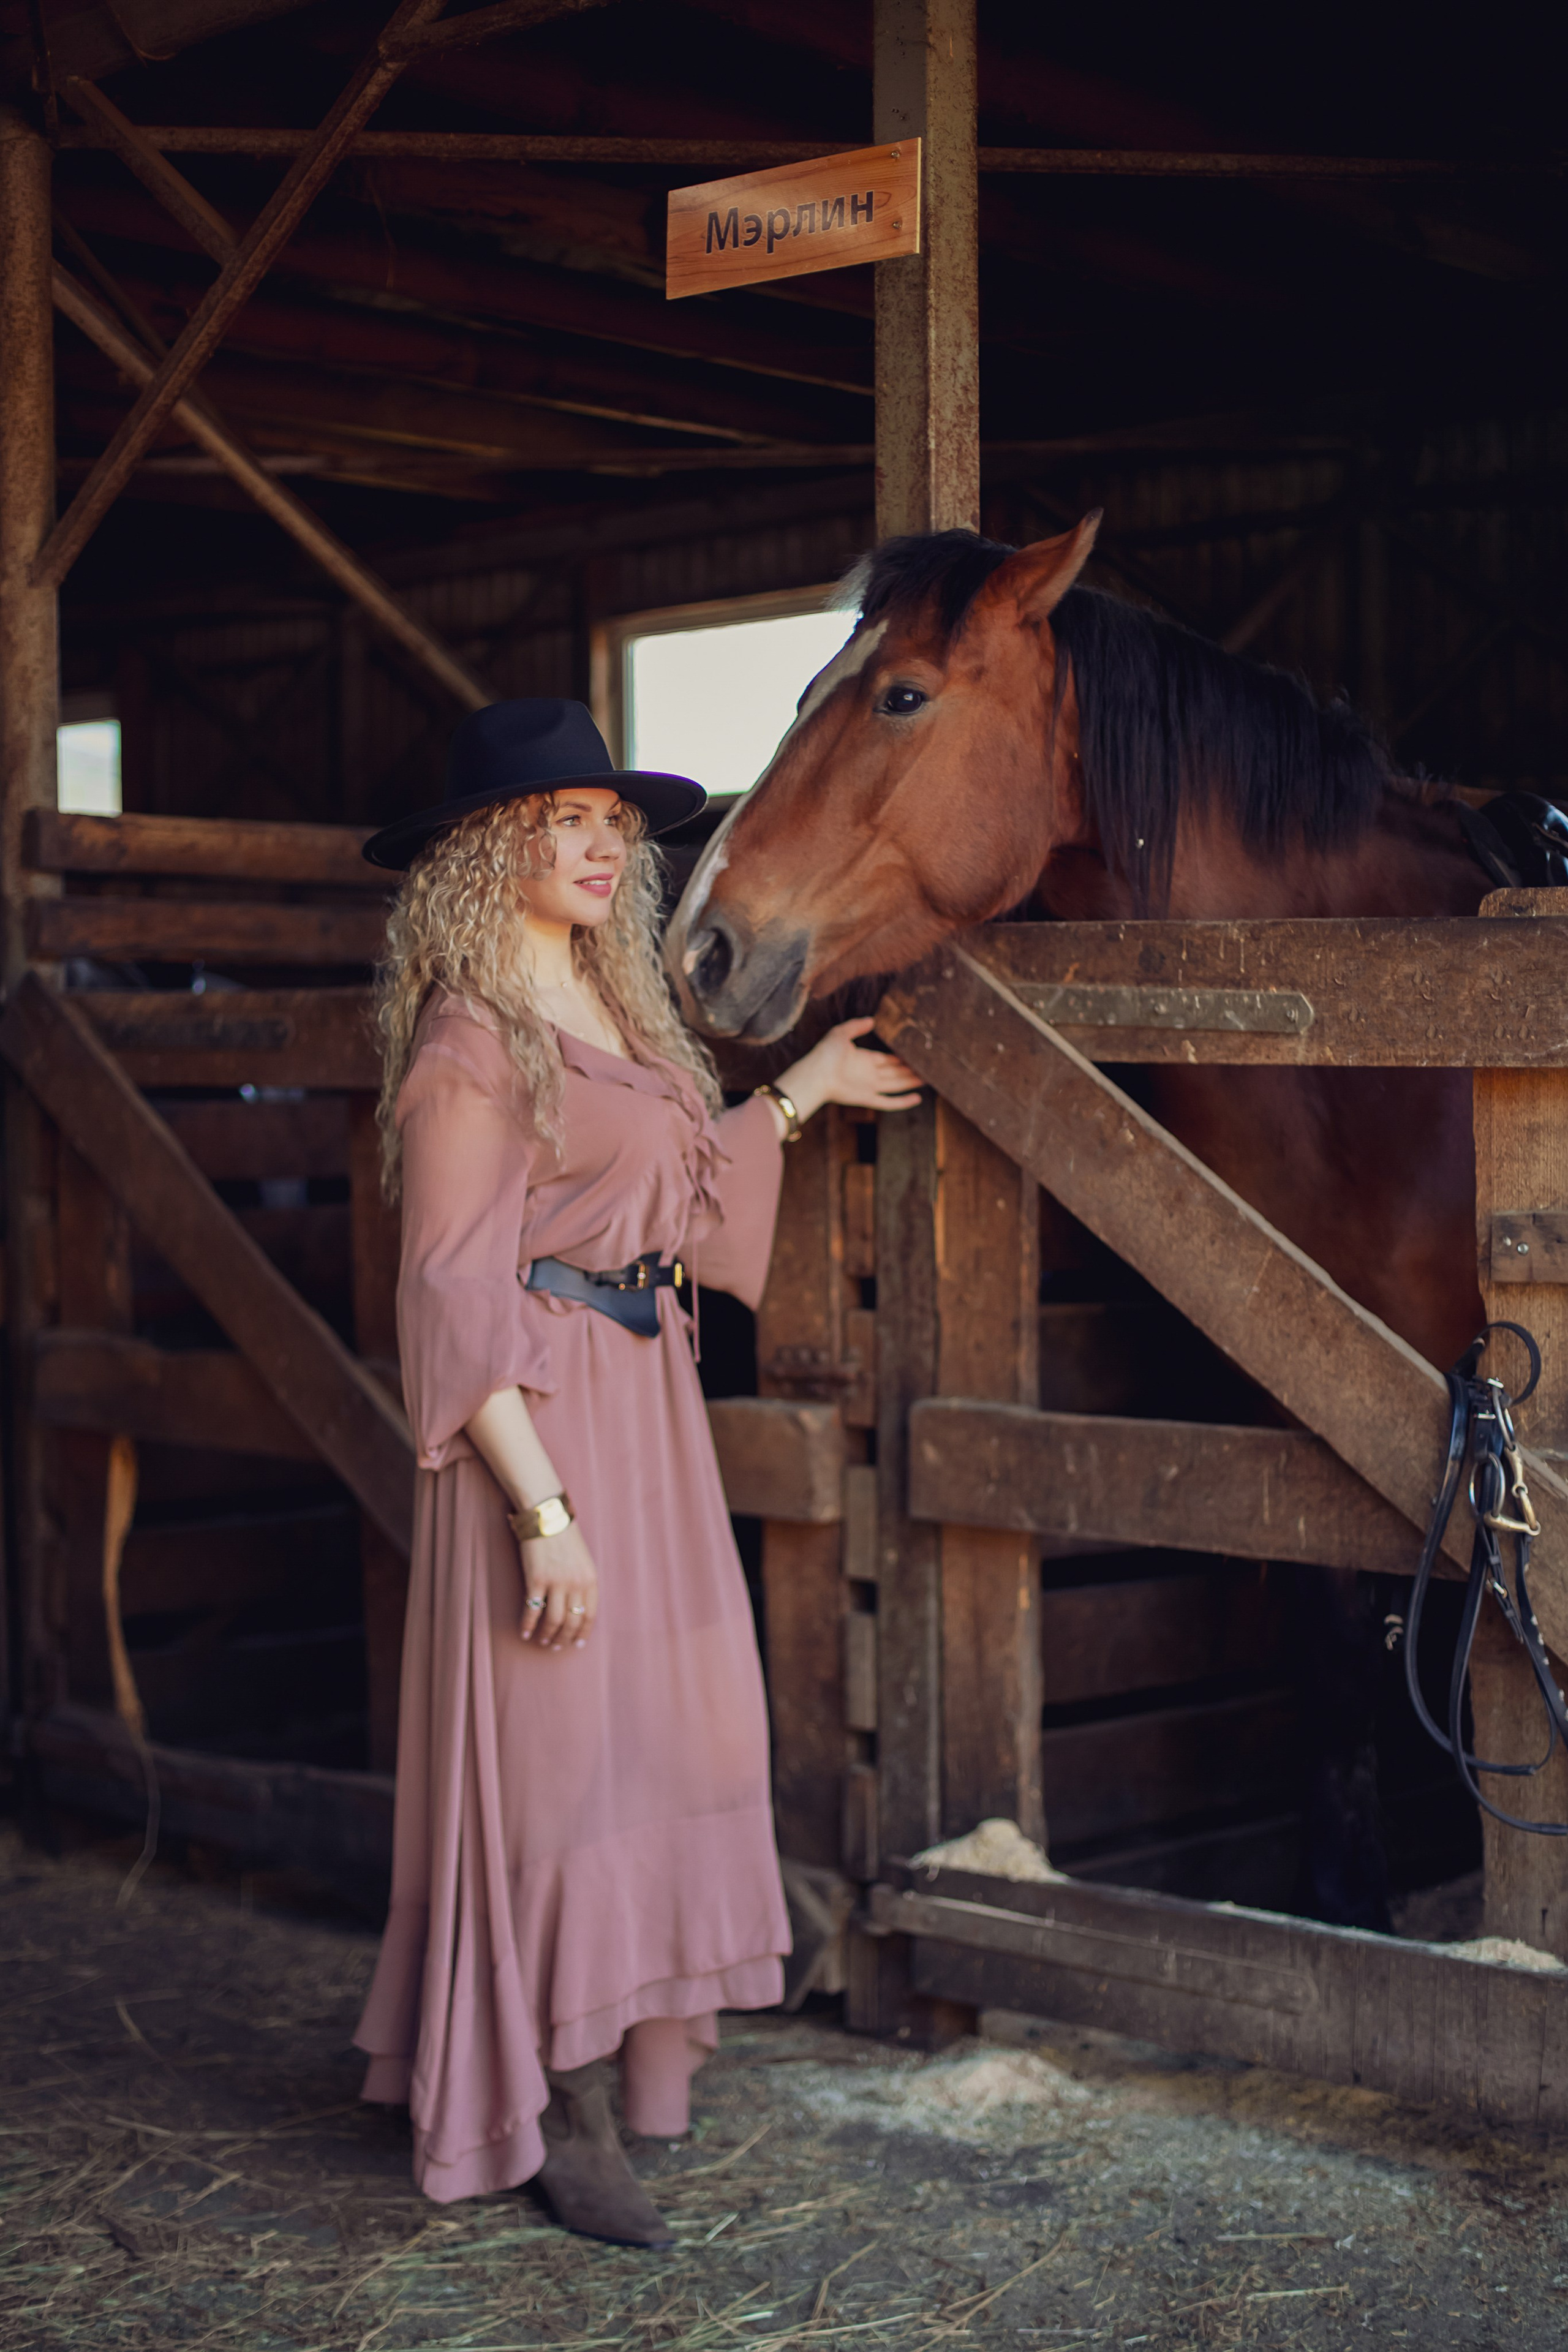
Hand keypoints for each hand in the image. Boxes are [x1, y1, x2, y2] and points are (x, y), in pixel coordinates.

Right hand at [518, 1518, 598, 1650]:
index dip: (582, 1633)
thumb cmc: (564, 1538)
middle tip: (556, 1646)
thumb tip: (578, 1608)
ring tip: (542, 1641)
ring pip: (553, 1620)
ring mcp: (556, 1582)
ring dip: (547, 1635)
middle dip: (564, 1638)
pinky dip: (528, 1624)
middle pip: (572, 1622)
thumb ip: (583, 1583)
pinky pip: (532, 1609)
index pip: (590, 1615)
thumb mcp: (583, 1560)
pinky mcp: (536, 1579)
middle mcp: (576, 1583)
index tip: (577, 1643)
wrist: (547, 1517)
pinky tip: (524, 1632)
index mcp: (590, 1579)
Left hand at [774, 1017, 922, 1126]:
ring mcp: (869, 1087)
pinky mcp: (867, 1098)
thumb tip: (872, 1019)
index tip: (914, 1055)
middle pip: (895, 1072)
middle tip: (927, 1067)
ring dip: (911, 1082)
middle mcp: (869, 1074)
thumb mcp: (840, 1033)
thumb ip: (856, 1026)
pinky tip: (917, 1098)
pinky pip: (889, 1102)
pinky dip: (903, 1102)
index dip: (901, 1058)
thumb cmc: (825, 1053)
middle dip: (910, 1070)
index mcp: (864, 1059)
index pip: (887, 1059)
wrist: (815, 1074)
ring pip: (896, 1085)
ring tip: (928, 1079)